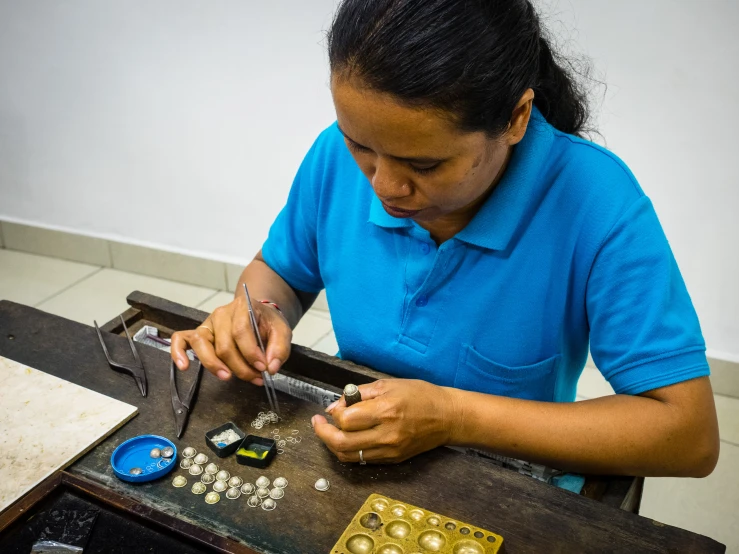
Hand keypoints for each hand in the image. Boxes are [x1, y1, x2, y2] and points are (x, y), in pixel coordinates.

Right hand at [170, 295, 291, 384]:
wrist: (258, 316)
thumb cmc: (267, 324)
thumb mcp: (282, 332)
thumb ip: (280, 348)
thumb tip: (271, 367)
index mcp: (243, 307)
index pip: (242, 331)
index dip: (251, 353)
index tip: (263, 368)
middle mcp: (221, 313)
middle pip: (224, 344)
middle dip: (240, 366)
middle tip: (256, 378)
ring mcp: (208, 323)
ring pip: (201, 343)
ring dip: (213, 364)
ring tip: (227, 377)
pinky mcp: (199, 334)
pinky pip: (181, 339)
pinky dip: (178, 352)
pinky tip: (184, 367)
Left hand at [311, 379, 458, 463]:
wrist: (447, 417)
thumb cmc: (420, 395)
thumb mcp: (388, 384)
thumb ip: (359, 394)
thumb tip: (336, 406)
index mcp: (385, 411)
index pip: (346, 419)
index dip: (333, 414)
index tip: (332, 407)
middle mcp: (386, 434)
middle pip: (342, 443)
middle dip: (323, 433)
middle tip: (317, 423)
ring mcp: (389, 450)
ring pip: (348, 456)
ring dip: (333, 444)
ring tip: (328, 432)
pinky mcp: (393, 459)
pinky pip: (362, 460)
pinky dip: (349, 451)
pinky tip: (347, 439)